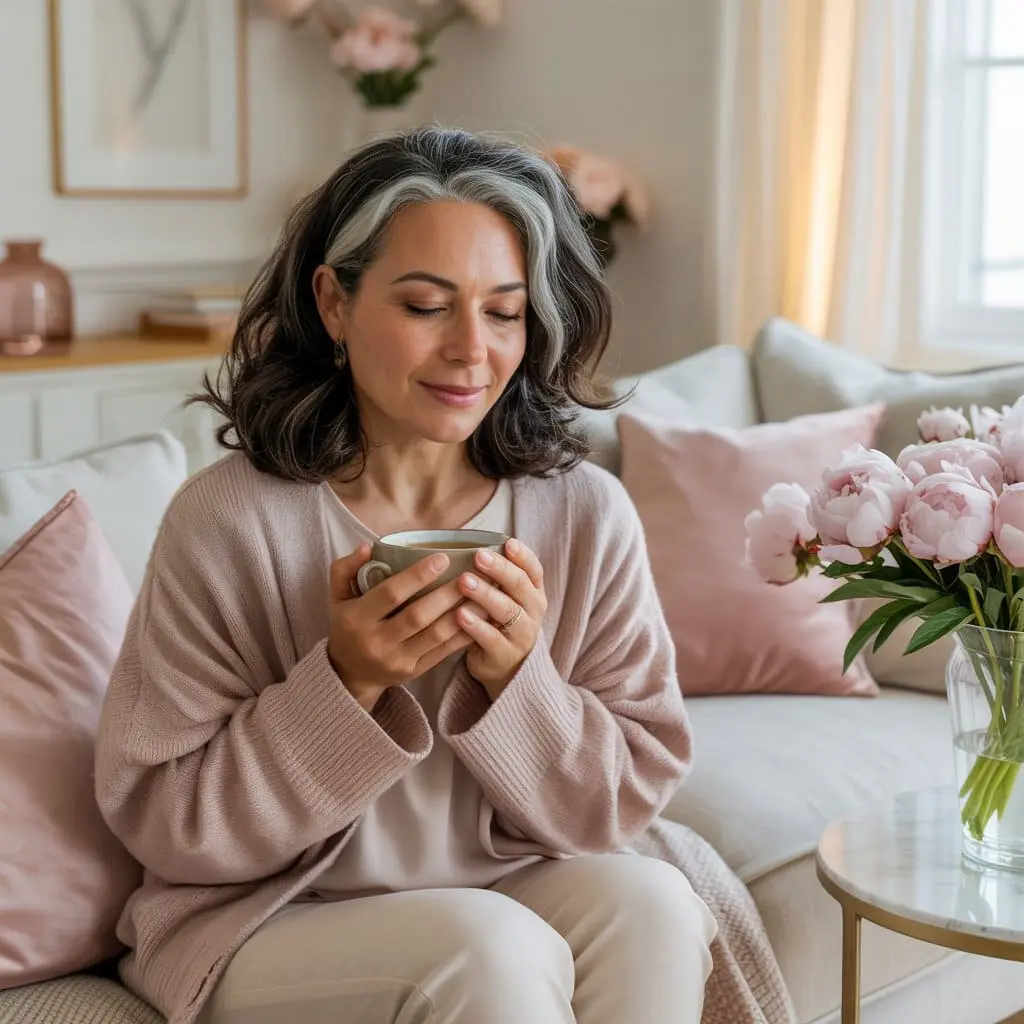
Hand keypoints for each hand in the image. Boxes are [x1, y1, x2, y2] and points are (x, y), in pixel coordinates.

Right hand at [327, 545, 484, 711]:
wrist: (350, 674)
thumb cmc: (347, 625)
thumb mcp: (337, 596)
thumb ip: (345, 569)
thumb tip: (367, 547)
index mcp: (356, 619)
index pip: (390, 594)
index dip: (417, 576)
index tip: (442, 558)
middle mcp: (376, 642)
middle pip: (418, 615)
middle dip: (447, 593)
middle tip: (472, 573)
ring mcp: (397, 660)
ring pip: (436, 635)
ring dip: (463, 613)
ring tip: (484, 592)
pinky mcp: (414, 671)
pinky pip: (443, 652)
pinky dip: (464, 634)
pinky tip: (481, 617)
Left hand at [456, 538, 546, 700]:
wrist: (506, 670)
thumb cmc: (498, 623)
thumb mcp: (504, 598)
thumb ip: (495, 576)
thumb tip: (464, 542)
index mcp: (534, 593)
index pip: (534, 570)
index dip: (523, 556)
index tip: (507, 542)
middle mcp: (533, 611)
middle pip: (520, 586)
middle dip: (500, 569)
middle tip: (478, 556)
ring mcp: (522, 634)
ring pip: (507, 610)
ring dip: (485, 594)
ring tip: (463, 582)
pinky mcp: (505, 655)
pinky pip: (491, 638)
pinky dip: (475, 626)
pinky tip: (459, 614)